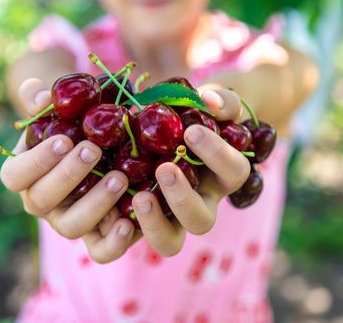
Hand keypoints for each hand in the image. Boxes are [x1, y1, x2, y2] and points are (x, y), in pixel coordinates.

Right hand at [0, 78, 136, 262]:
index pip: (14, 176)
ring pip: (71, 227)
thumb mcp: (65, 112)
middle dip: (68, 176)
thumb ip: (48, 103)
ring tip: (120, 177)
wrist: (109, 151)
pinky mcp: (96, 238)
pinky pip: (100, 252)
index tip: (63, 141)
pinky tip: (130, 221)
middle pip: (41, 201)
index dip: (35, 162)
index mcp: (27, 175)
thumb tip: (38, 94)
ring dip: (95, 203)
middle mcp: (43, 203)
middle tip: (93, 150)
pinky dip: (114, 242)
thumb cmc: (79, 128)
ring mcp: (68, 222)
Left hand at [85, 87, 250, 258]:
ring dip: (154, 223)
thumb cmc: (199, 112)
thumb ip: (222, 101)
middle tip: (164, 169)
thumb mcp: (216, 102)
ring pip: (169, 242)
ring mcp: (167, 215)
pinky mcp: (138, 218)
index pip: (233, 173)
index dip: (216, 156)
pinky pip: (130, 239)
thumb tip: (210, 102)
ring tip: (138, 196)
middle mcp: (198, 202)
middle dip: (183, 198)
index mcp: (221, 176)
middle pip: (201, 221)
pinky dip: (120, 229)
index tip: (192, 131)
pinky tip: (109, 207)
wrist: (174, 124)